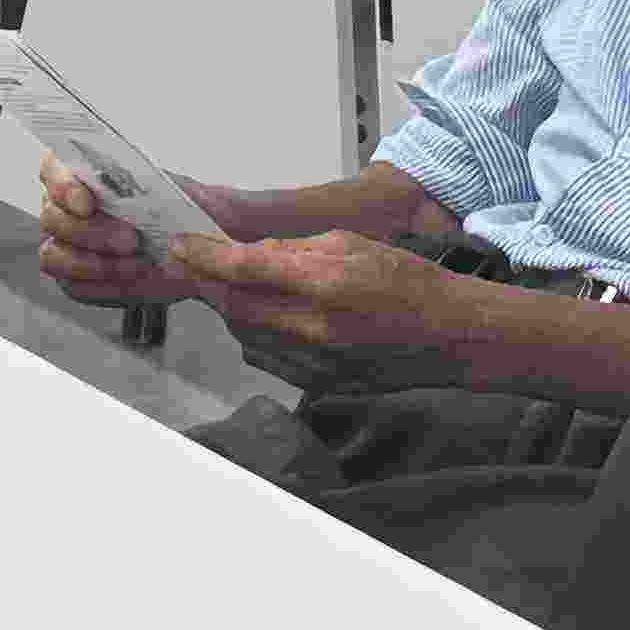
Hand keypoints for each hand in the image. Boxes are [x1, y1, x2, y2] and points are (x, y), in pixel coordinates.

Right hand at [38, 166, 269, 305]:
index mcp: (86, 171)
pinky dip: (100, 286)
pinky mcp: (77, 277)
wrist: (204, 254)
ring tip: (137, 265)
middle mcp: (70, 205)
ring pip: (55, 255)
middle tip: (131, 240)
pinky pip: (71, 286)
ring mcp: (69, 243)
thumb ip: (218, 195)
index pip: (51, 170)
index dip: (62, 184)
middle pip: (51, 216)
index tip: (88, 200)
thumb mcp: (210, 198)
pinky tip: (135, 280)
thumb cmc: (197, 217)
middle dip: (90, 232)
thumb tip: (260, 202)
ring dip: (92, 263)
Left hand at [161, 227, 483, 356]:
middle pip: (234, 305)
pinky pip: (266, 357)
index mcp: (325, 282)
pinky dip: (255, 335)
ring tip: (233, 287)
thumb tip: (248, 254)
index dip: (203, 256)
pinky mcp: (318, 384)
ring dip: (232, 309)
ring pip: (245, 334)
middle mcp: (315, 327)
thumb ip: (293, 250)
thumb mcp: (350, 244)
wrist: (451, 337)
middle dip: (209, 282)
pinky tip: (268, 318)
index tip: (179, 245)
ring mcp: (315, 363)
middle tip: (195, 264)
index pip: (243, 268)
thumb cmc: (407, 282)